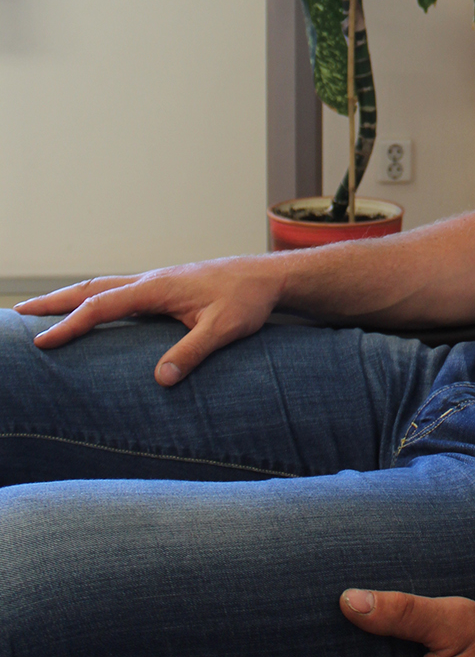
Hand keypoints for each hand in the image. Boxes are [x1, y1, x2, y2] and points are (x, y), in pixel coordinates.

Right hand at [13, 257, 286, 384]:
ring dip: (70, 297)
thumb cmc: (247, 300)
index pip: (103, 305)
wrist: (266, 277)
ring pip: (103, 286)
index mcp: (157, 287)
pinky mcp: (164, 288)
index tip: (43, 342)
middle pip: (92, 288)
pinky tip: (89, 312)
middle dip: (54, 302)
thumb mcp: (224, 329)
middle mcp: (151, 280)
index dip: (71, 323)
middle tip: (17, 314)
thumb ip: (193, 351)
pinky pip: (118, 291)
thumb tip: (161, 379)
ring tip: (40, 311)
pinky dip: (93, 298)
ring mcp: (156, 282)